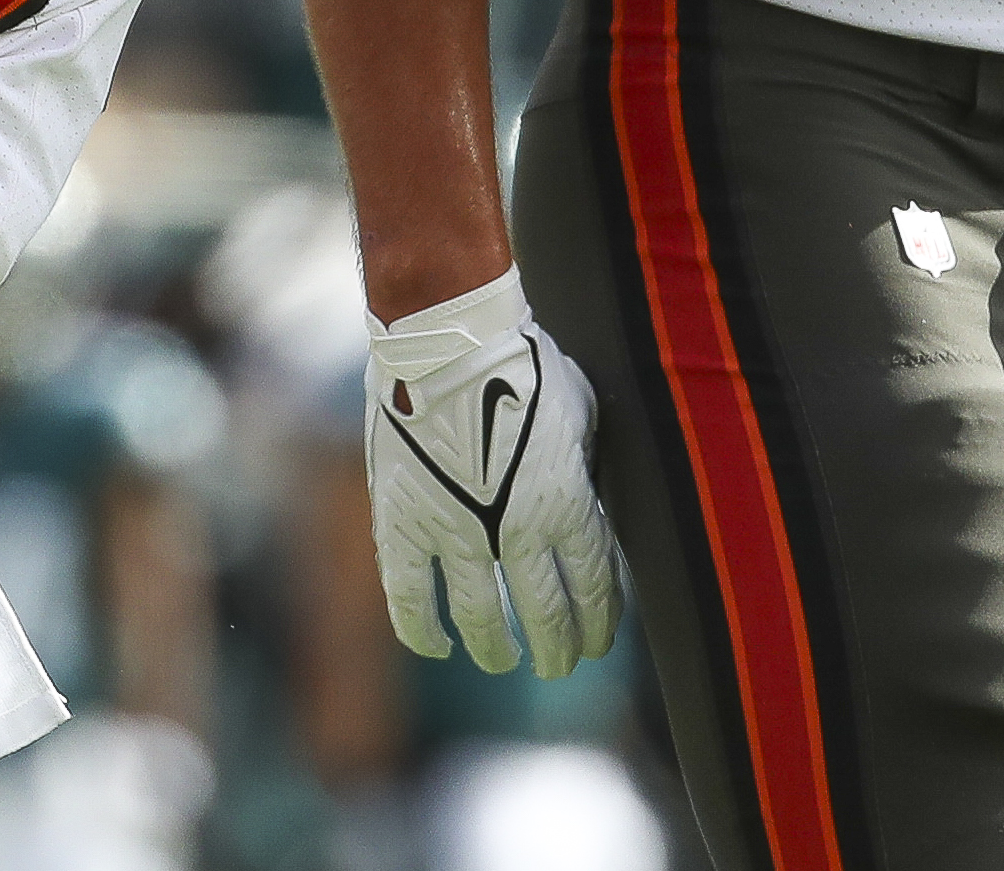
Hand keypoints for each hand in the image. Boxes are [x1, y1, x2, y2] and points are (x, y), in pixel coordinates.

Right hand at [364, 268, 622, 679]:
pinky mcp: (404, 526)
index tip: (599, 638)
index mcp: (567, 505)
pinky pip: (411, 599)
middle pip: (547, 615)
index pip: (594, 586)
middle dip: (558, 649)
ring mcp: (457, 535)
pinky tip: (438, 645)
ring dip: (496, 648)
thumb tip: (586, 493)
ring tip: (502, 658)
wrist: (448, 339)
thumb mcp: (579, 412)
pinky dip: (425, 631)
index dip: (599, 620)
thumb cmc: (522, 361)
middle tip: (559, 665)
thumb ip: (582, 466)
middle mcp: (517, 533)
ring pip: (483, 620)